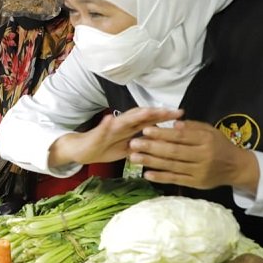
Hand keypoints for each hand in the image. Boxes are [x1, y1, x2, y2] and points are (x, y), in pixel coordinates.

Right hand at [49, 107, 184, 166]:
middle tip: (174, 112)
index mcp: (130, 128)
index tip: (182, 117)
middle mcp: (122, 124)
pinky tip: (110, 120)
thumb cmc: (104, 148)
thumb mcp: (127, 149)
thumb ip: (142, 145)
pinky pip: (101, 128)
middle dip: (158, 113)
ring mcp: (109, 128)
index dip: (165, 118)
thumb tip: (160, 145)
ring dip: (136, 114)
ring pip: (124, 119)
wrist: (81, 150)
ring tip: (150, 111)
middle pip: (141, 116)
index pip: (150, 120)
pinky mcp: (97, 134)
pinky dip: (106, 124)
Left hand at [128, 120, 259, 192]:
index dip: (162, 133)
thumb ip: (192, 127)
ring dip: (151, 162)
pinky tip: (146, 174)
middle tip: (133, 143)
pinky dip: (160, 177)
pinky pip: (175, 180)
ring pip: (172, 166)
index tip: (145, 130)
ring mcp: (199, 171)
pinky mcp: (196, 183)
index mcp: (206, 140)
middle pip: (174, 151)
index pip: (181, 137)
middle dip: (151, 147)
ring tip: (134, 157)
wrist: (236, 167)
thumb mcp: (210, 131)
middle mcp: (203, 156)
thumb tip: (173, 124)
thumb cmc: (219, 145)